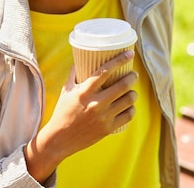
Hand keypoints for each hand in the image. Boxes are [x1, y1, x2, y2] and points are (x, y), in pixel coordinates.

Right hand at [24, 50, 137, 182]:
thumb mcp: (66, 91)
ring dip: (133, 93)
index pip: (105, 71)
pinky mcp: (108, 128)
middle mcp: (95, 103)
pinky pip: (128, 115)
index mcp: (84, 92)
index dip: (120, 60)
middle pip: (122, 85)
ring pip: (128, 100)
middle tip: (133, 74)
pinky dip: (131, 109)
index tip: (129, 54)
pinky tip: (129, 106)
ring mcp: (103, 117)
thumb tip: (79, 60)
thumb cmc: (62, 112)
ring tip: (132, 91)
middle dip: (132, 77)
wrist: (59, 139)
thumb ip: (73, 74)